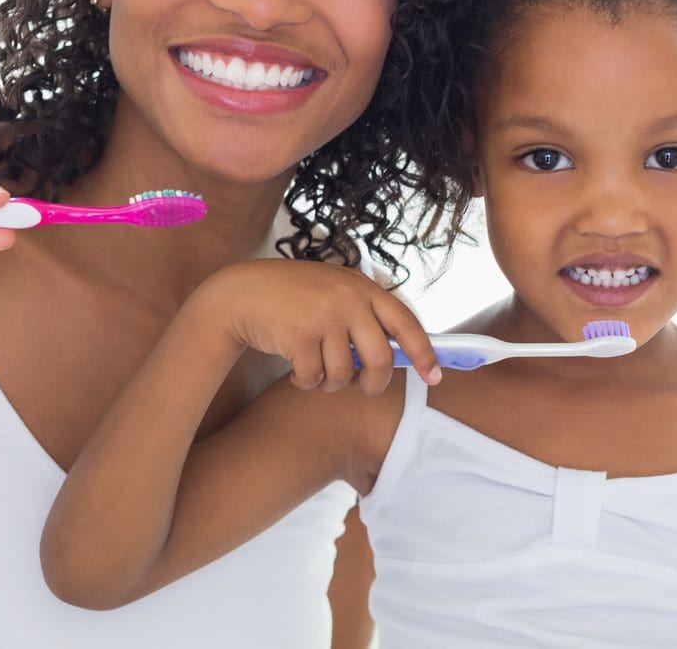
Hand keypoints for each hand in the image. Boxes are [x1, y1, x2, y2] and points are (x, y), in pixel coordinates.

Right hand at [193, 259, 440, 395]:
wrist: (241, 294)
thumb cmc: (292, 298)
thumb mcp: (334, 293)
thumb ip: (364, 316)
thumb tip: (400, 357)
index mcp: (361, 287)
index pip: (405, 321)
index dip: (423, 352)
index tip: (434, 377)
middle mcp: (347, 298)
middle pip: (380, 359)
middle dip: (373, 384)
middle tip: (362, 389)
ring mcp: (323, 316)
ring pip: (344, 374)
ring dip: (330, 382)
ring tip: (316, 368)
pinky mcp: (299, 335)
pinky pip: (314, 378)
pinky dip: (306, 381)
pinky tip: (295, 368)